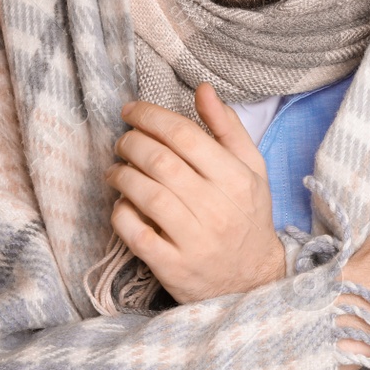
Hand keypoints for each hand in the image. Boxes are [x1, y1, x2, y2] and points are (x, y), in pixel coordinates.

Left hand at [106, 82, 282, 303]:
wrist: (253, 279)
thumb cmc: (246, 216)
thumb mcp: (250, 170)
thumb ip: (227, 128)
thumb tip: (203, 90)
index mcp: (236, 178)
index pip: (185, 135)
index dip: (151, 116)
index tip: (132, 111)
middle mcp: (217, 208)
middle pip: (160, 161)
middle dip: (131, 142)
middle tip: (123, 140)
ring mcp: (195, 240)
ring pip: (146, 194)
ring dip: (121, 175)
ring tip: (116, 169)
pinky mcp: (174, 267)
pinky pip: (136, 234)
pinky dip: (121, 213)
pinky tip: (121, 203)